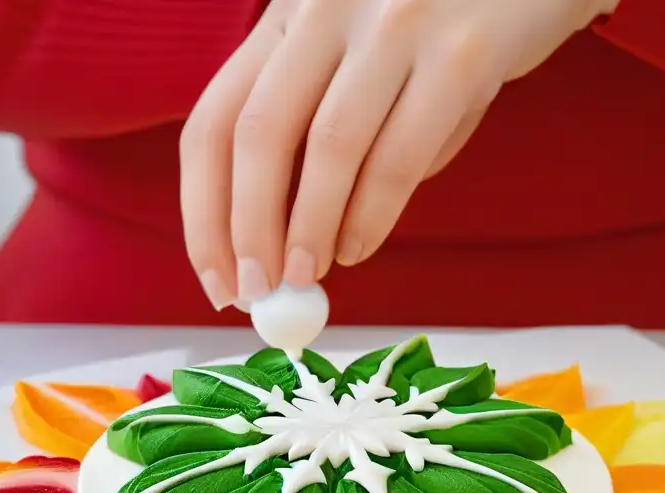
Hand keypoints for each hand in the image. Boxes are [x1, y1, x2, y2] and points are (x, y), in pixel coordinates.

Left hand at [180, 0, 618, 308]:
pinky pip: (400, 157)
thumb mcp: (354, 67)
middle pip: (257, 134)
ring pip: (329, 149)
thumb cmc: (431, 38)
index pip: (215, 121)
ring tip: (305, 279)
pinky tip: (357, 249)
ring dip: (309, 231)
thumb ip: (310, 141)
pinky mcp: (461, 52)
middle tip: (256, 292)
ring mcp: (394, 22)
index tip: (215, 278)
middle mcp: (325, 7)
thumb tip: (274, 246)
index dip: (203, 213)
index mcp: (286, 15)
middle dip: (248, 230)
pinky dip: (372, 218)